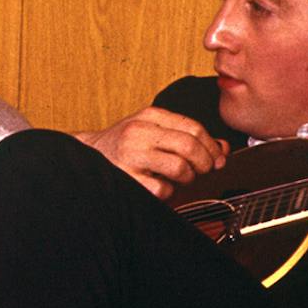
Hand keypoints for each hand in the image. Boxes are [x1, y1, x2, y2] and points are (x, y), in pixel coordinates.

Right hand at [78, 106, 226, 197]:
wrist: (86, 156)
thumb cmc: (123, 145)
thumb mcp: (153, 130)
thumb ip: (186, 135)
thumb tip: (222, 148)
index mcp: (149, 116)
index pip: (193, 128)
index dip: (211, 146)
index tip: (216, 158)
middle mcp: (139, 132)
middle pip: (190, 146)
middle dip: (204, 163)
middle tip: (203, 170)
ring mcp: (132, 156)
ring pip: (180, 168)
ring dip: (187, 178)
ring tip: (179, 178)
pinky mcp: (128, 179)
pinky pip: (163, 189)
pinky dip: (168, 191)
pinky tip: (160, 185)